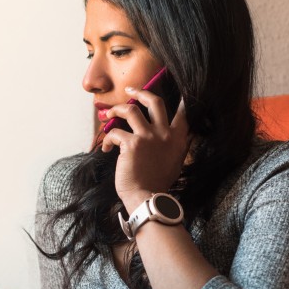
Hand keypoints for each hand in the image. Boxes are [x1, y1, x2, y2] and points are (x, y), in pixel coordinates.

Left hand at [100, 87, 189, 210]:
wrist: (147, 197)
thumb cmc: (158, 183)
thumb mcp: (175, 162)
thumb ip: (176, 146)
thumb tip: (180, 137)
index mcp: (177, 138)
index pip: (182, 113)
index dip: (181, 99)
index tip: (177, 90)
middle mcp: (164, 133)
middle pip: (154, 101)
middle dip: (141, 92)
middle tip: (131, 91)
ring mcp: (147, 137)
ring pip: (130, 110)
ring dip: (116, 110)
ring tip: (109, 115)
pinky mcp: (131, 143)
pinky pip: (115, 132)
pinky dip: (108, 139)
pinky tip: (106, 149)